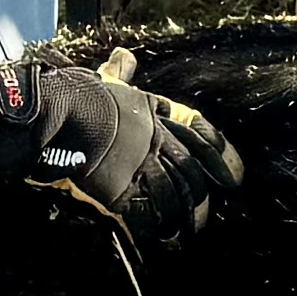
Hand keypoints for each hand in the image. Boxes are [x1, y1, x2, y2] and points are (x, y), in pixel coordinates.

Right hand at [0, 57, 243, 247]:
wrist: (61, 111)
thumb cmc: (81, 94)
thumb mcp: (107, 81)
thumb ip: (120, 73)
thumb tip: (124, 56)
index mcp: (158, 115)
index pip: (203, 137)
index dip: (223, 159)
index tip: (235, 178)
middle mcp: (157, 143)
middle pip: (192, 177)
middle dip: (200, 202)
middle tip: (203, 220)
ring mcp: (141, 169)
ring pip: (174, 201)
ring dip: (181, 222)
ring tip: (182, 236)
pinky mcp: (121, 191)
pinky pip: (145, 217)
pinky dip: (152, 231)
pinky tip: (154, 239)